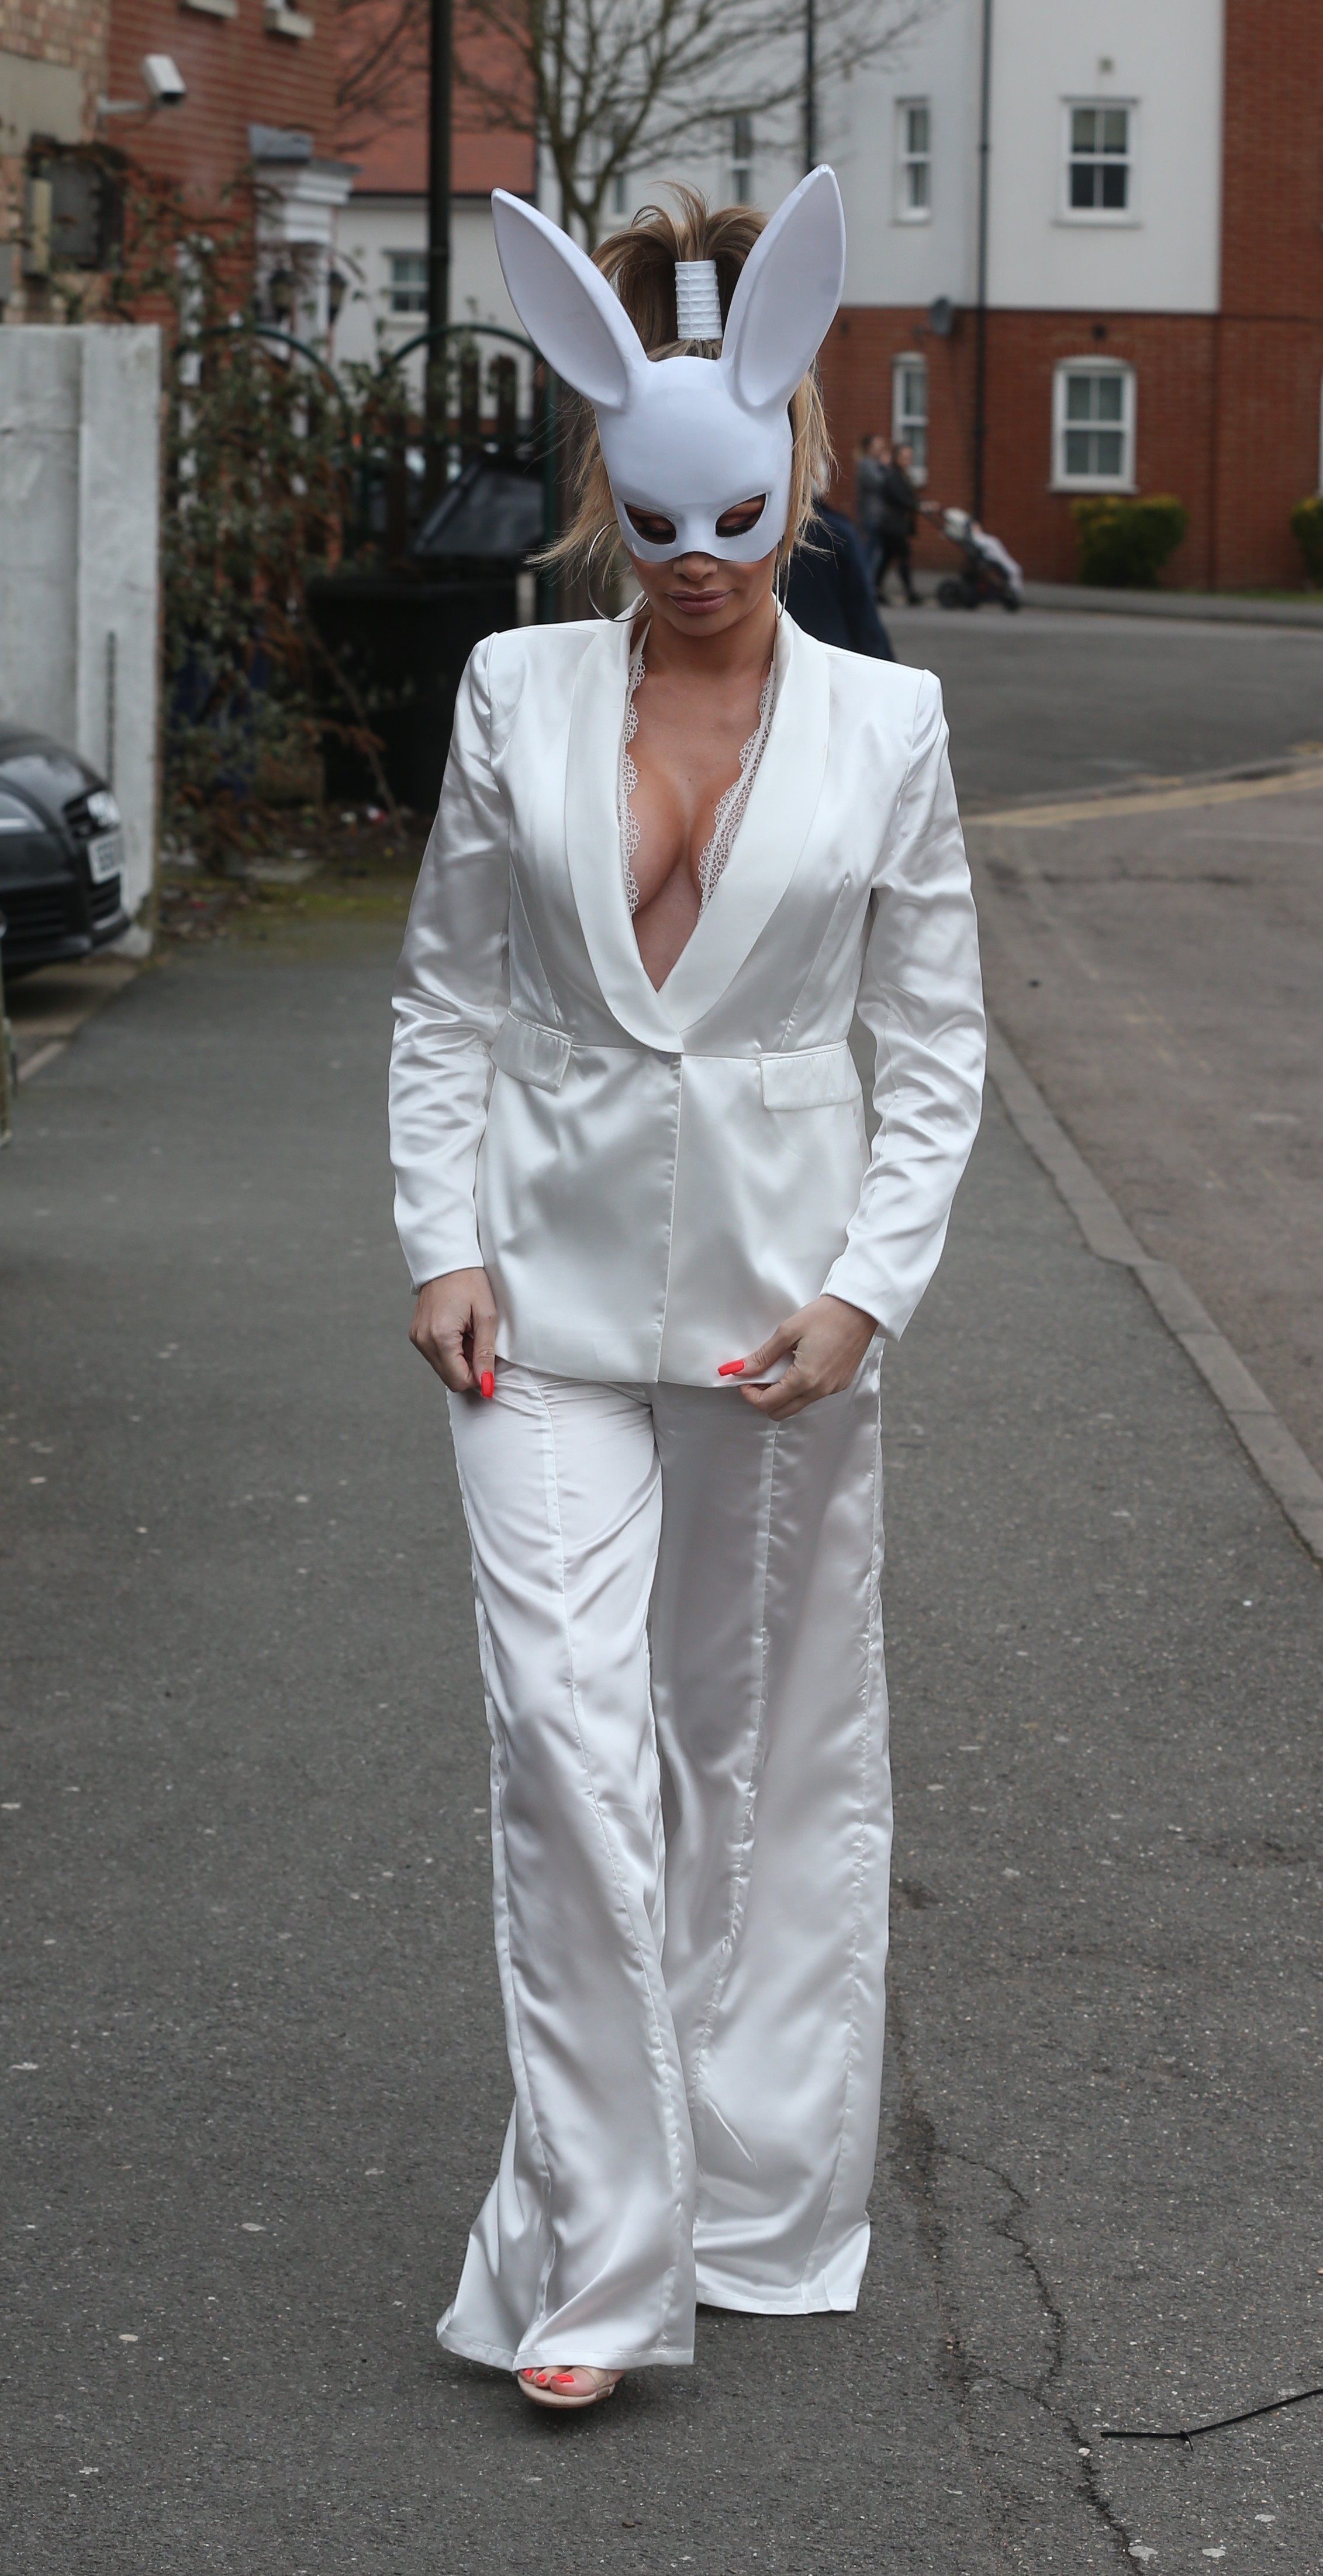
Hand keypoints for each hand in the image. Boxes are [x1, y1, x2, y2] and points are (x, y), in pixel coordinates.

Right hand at [409, 1267, 497, 1394]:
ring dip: (460, 1359)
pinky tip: (458, 1330)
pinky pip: (436, 1355)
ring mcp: (417, 1337)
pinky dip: (450, 1350)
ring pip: (443, 1368)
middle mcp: (423, 1340)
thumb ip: (485, 1353)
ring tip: (468, 1333)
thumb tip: (485, 1383)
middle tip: (479, 1343)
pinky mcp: (416, 1334)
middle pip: (449, 1378)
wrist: (446, 1259)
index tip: (488, 1361)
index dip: (478, 1378)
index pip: (458, 1381)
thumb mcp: (486, 1316)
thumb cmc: (469, 1282)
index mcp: (440, 1336)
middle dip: (469, 1368)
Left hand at [721, 1295, 876, 1420]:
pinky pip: (813, 1395)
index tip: (744, 1379)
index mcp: (805, 1379)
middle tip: (757, 1377)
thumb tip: (740, 1369)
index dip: (749, 1394)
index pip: (768, 1403)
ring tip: (778, 1368)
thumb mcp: (788, 1331)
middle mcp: (820, 1390)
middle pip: (781, 1412)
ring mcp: (832, 1389)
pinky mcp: (840, 1383)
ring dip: (781, 1394)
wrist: (859, 1308)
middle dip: (763, 1399)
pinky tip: (798, 1365)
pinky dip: (799, 1388)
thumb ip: (763, 1356)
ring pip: (797, 1404)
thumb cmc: (826, 1315)